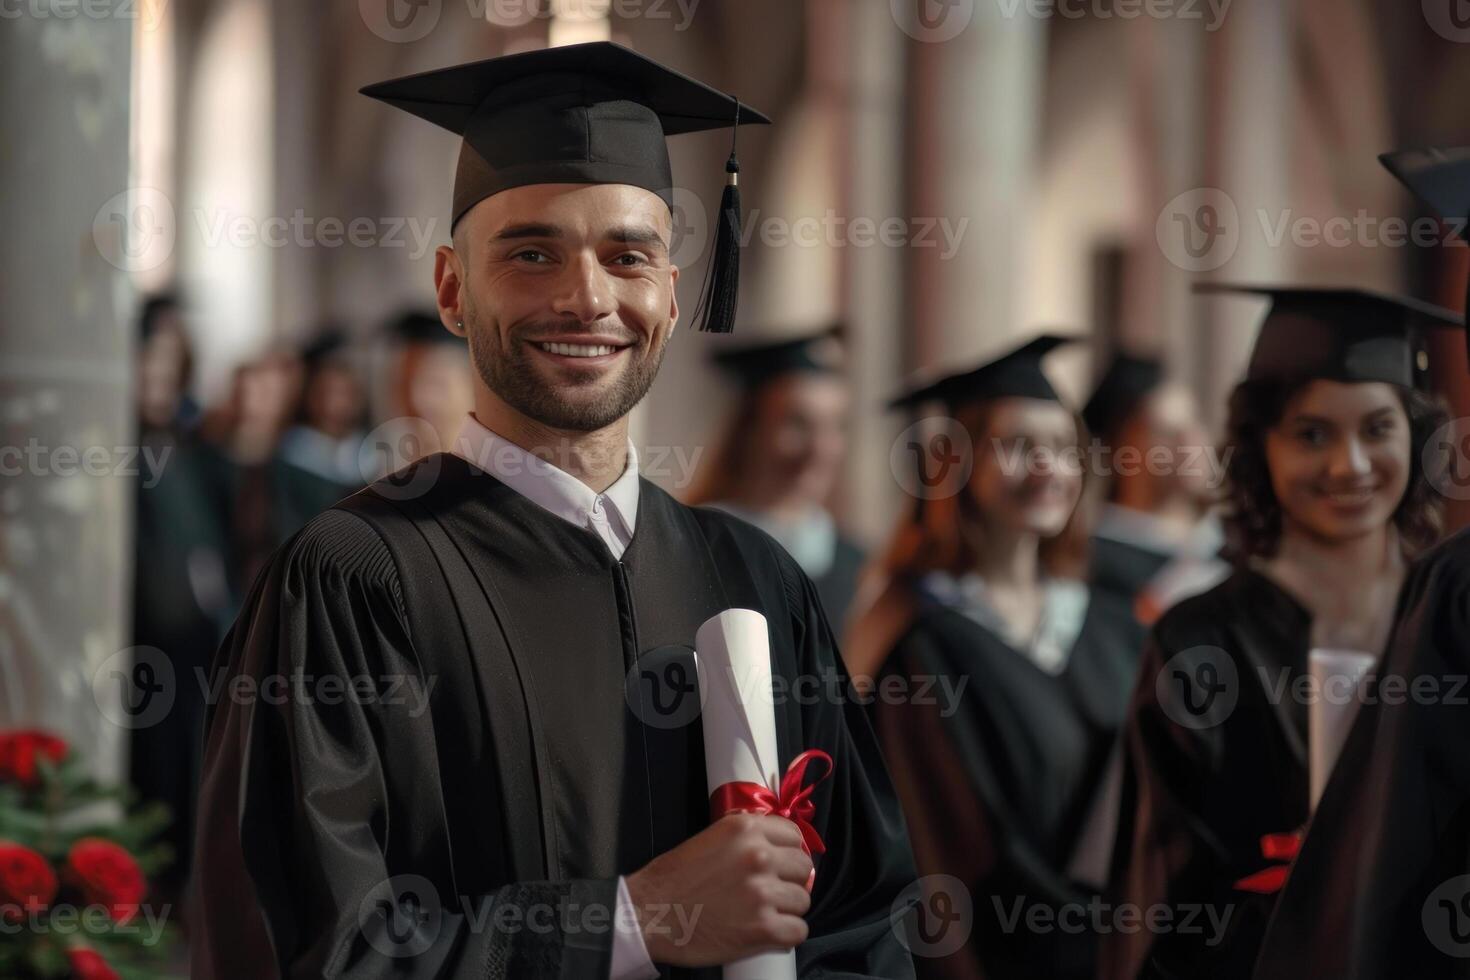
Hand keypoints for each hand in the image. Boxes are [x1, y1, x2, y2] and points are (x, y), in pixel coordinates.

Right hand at [623, 813, 813, 966]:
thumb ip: (746, 839)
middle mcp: (758, 856)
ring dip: (787, 909)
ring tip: (763, 913)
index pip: (794, 836)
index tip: (781, 865)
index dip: (788, 852)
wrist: (648, 914)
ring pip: (802, 900)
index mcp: (745, 830)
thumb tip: (779, 850)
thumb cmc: (673, 879)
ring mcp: (762, 893)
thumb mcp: (711, 839)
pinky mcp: (763, 929)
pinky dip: (786, 935)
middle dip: (789, 881)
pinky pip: (798, 931)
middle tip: (770, 892)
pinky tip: (768, 932)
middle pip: (803, 867)